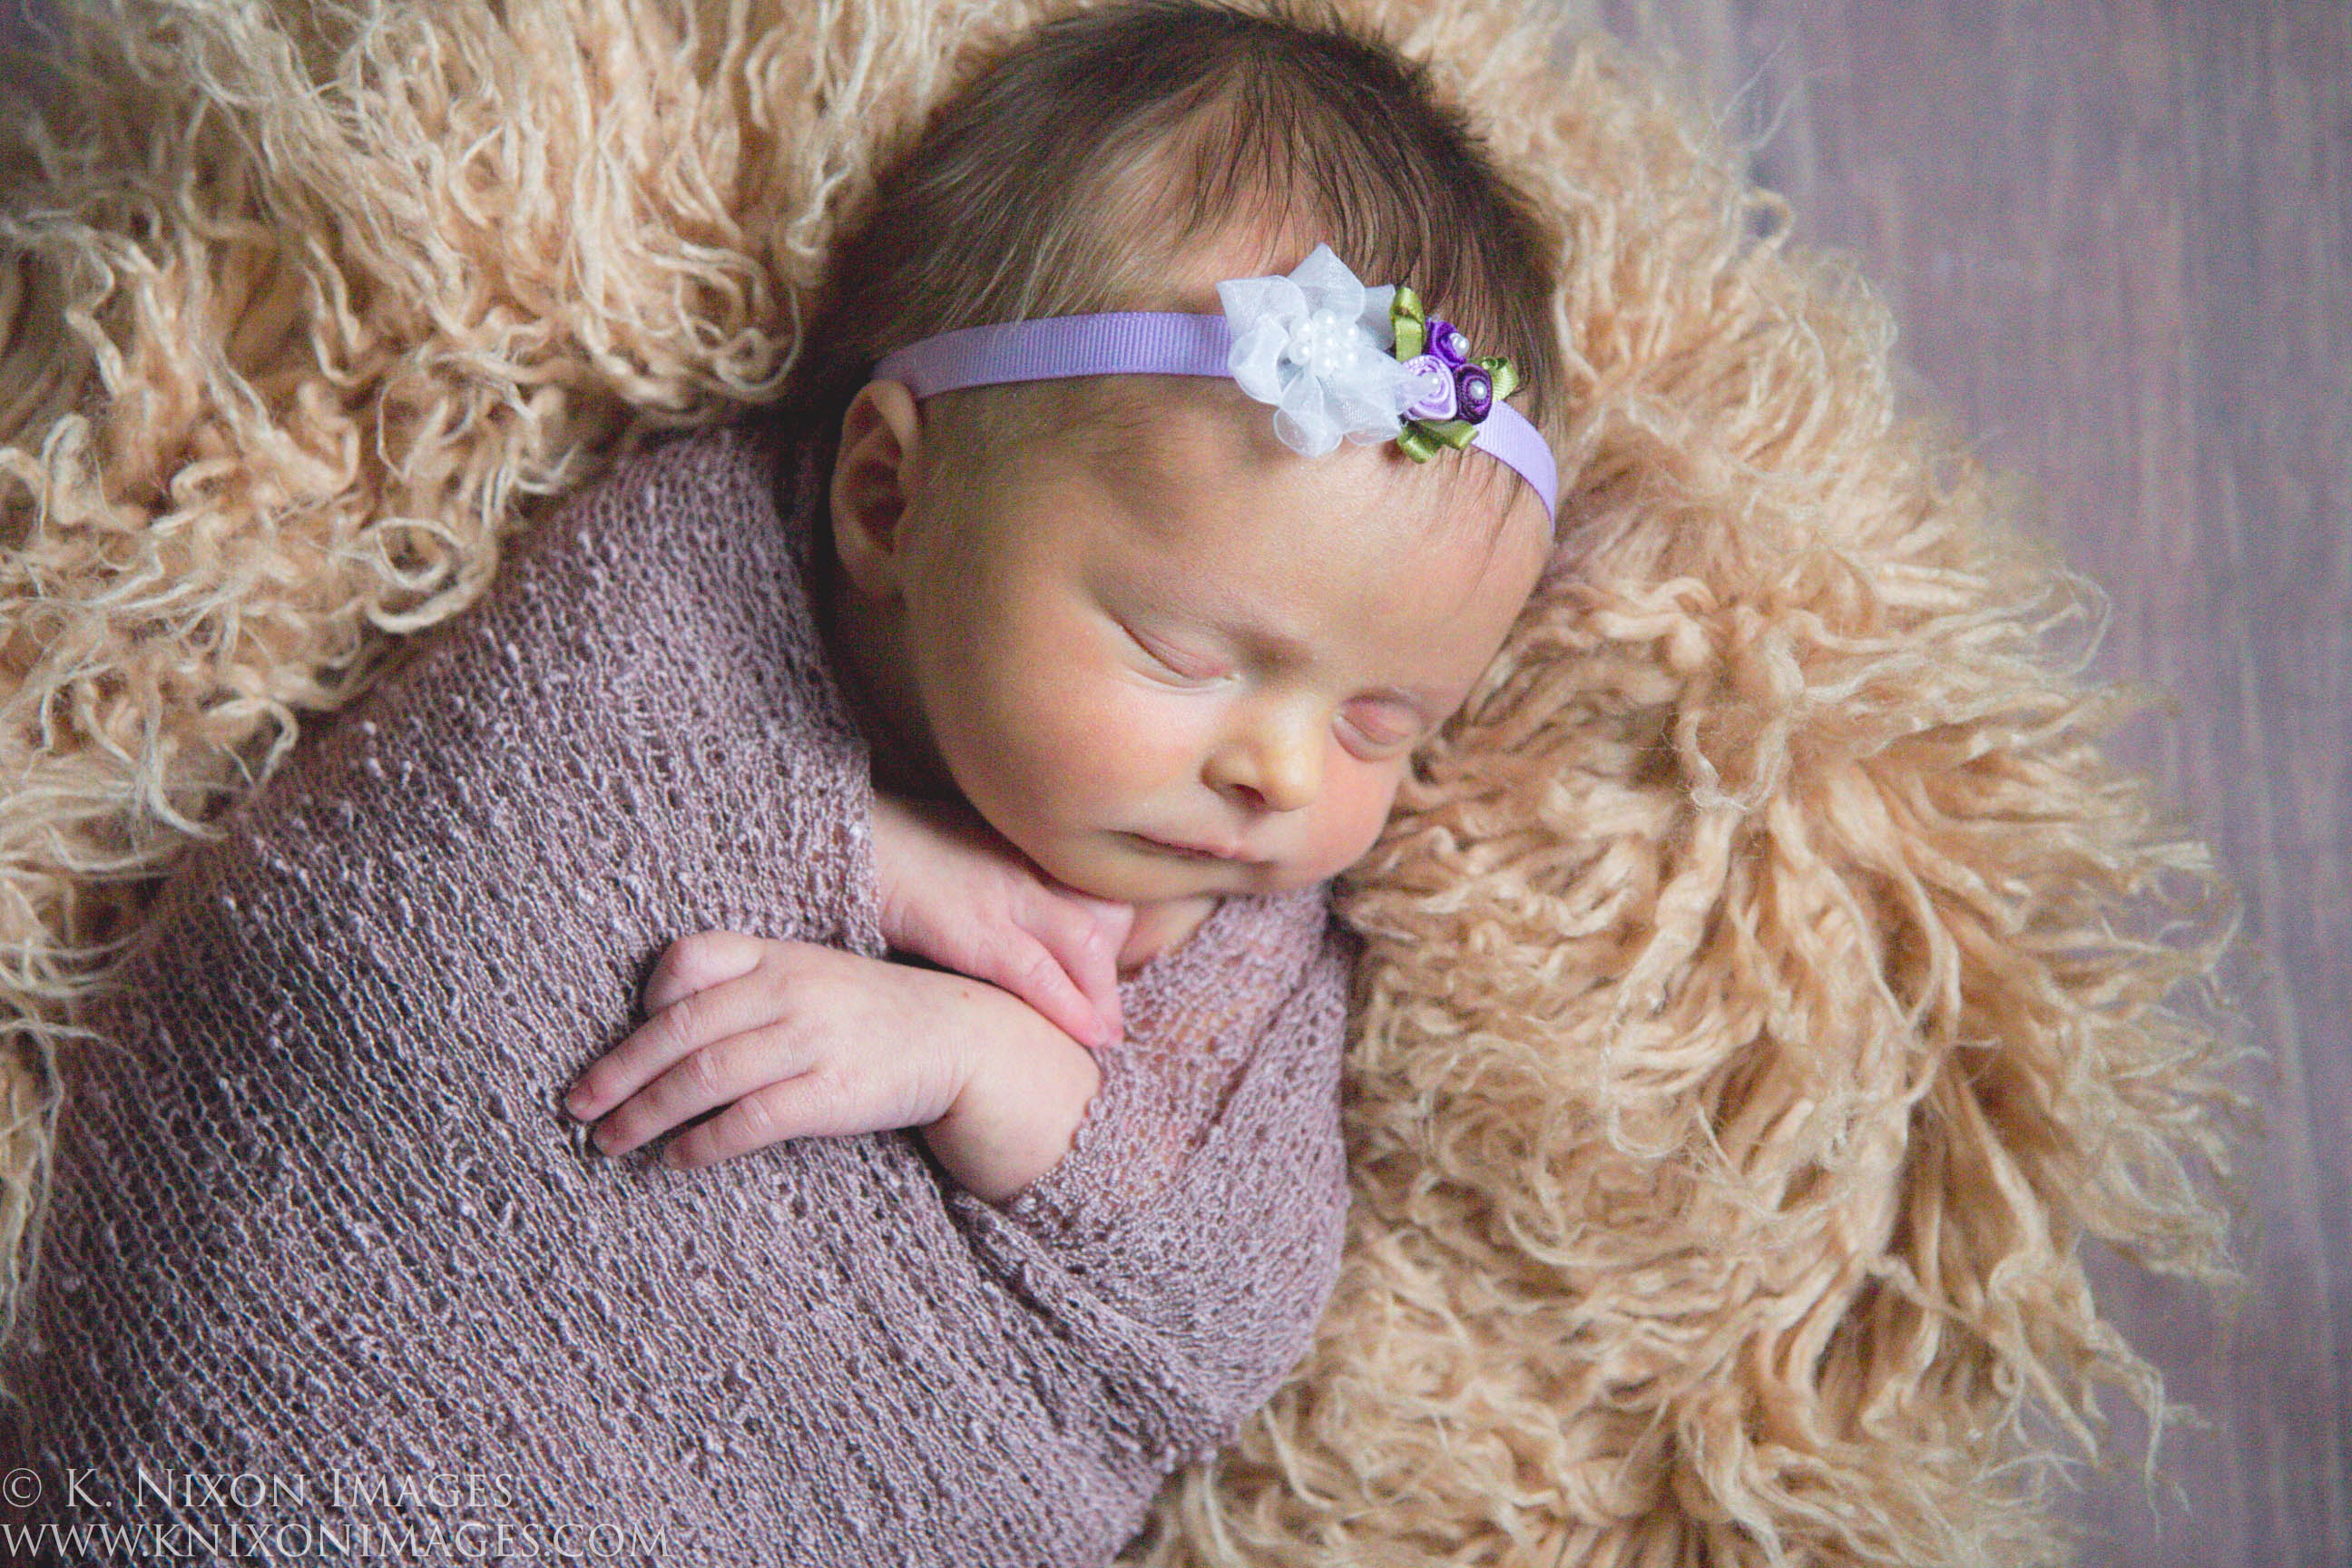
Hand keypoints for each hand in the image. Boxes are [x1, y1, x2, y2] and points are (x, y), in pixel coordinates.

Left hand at [561, 929, 1099, 1196]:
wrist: (964, 1041)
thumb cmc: (871, 1015)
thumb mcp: (812, 977)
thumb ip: (747, 987)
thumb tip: (659, 1030)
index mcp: (778, 955)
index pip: (689, 960)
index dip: (645, 1001)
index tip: (623, 1041)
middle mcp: (791, 990)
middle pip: (680, 1030)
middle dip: (618, 1073)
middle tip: (577, 1107)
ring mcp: (813, 1040)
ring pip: (703, 1078)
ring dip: (645, 1116)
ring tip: (610, 1143)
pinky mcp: (834, 1091)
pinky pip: (750, 1120)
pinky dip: (702, 1143)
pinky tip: (676, 1159)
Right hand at [873, 793, 1133, 1048]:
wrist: (842, 836)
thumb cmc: (889, 846)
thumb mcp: (957, 845)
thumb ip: (990, 868)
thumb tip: (1000, 900)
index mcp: (1022, 846)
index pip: (1096, 887)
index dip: (1110, 930)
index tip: (1103, 968)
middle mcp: (1026, 866)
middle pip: (1108, 914)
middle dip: (1113, 969)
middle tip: (1108, 1015)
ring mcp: (1006, 895)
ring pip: (1089, 945)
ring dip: (1104, 997)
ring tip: (1105, 1037)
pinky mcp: (977, 930)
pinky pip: (1040, 975)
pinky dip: (1072, 1008)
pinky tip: (1090, 1036)